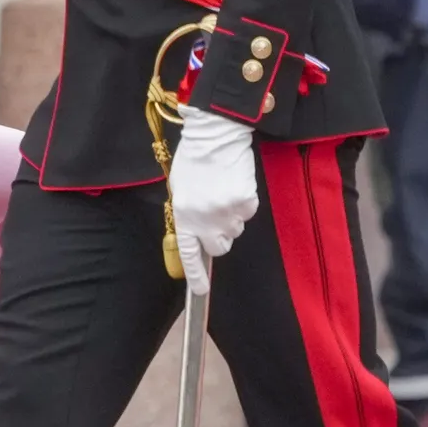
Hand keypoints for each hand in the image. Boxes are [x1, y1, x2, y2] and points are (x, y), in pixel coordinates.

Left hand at [164, 108, 260, 285]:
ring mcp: (227, 212)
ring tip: (223, 192)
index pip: (190, 254)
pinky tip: (234, 185)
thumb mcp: (180, 190)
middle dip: (218, 237)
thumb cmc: (194, 161)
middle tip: (216, 216)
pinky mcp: (246, 203)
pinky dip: (243, 204)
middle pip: (219, 247)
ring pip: (235, 230)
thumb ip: (188, 215)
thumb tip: (198, 234)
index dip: (196, 275)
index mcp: (184, 216)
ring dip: (230, 218)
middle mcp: (205, 219)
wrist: (216, 137)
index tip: (200, 289)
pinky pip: (247, 214)